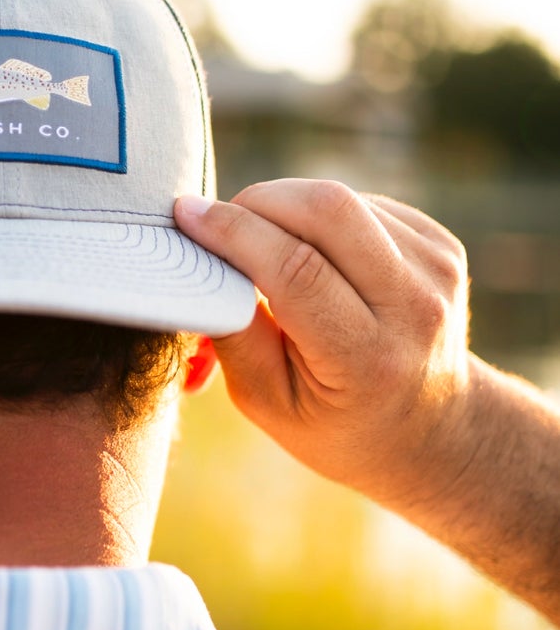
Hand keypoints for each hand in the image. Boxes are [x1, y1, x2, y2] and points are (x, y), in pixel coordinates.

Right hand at [174, 180, 474, 517]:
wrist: (432, 429)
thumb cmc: (335, 422)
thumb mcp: (268, 403)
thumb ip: (233, 335)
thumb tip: (201, 258)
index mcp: (368, 360)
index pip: (297, 270)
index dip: (235, 232)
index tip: (187, 215)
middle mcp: (415, 308)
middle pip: (329, 210)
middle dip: (259, 200)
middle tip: (221, 222)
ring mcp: (437, 271)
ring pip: (343, 200)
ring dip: (287, 209)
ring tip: (267, 251)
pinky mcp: (442, 246)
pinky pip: (363, 205)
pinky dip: (319, 219)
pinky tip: (316, 257)